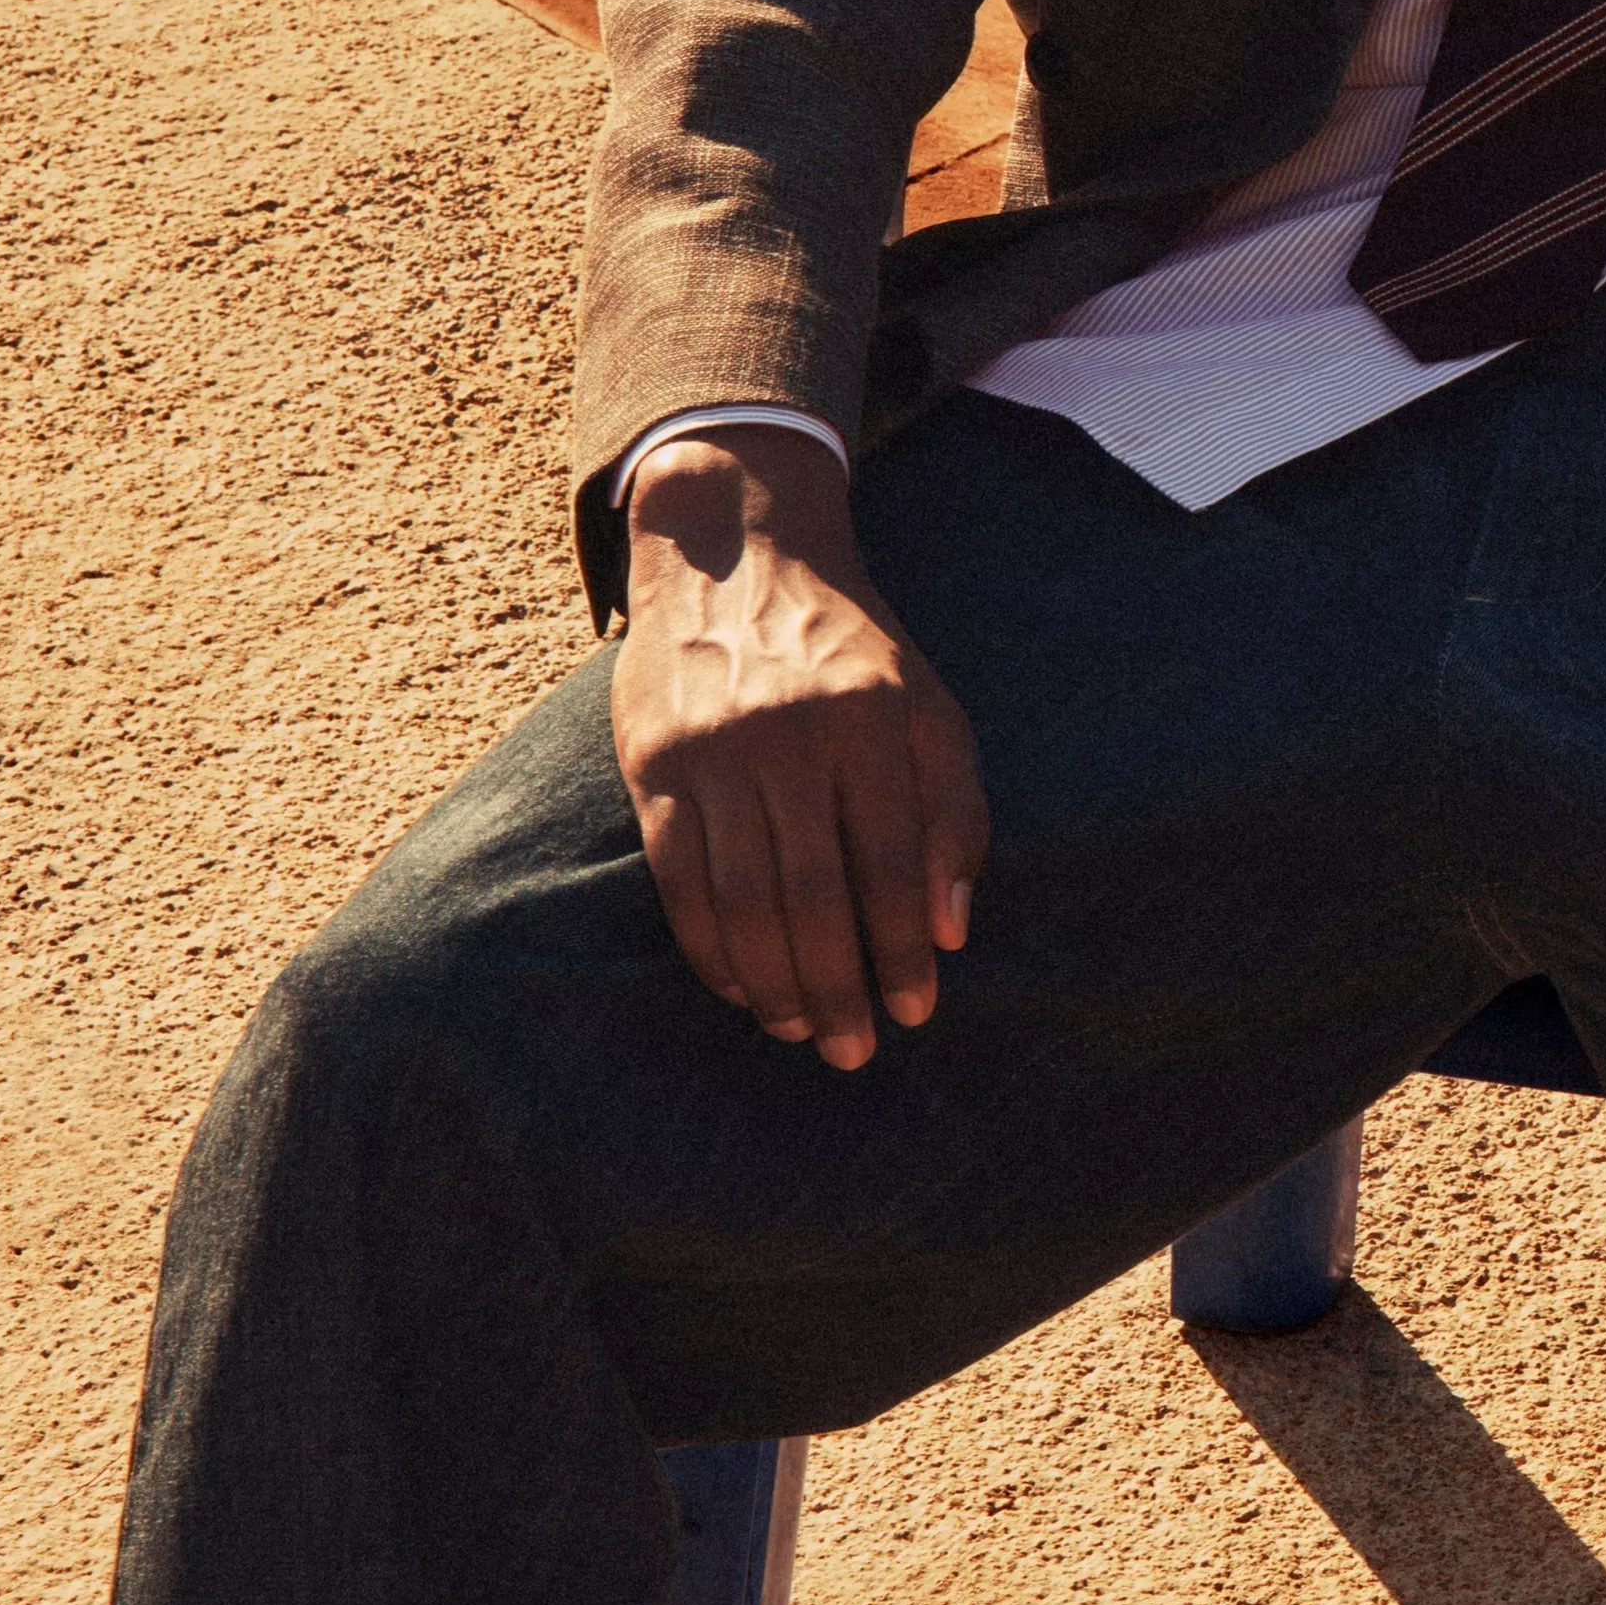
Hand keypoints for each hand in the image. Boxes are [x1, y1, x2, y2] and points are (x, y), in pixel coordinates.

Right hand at [611, 427, 984, 1068]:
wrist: (736, 554)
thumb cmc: (853, 650)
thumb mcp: (929, 707)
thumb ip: (953, 811)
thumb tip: (949, 931)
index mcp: (873, 721)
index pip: (891, 861)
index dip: (903, 948)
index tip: (918, 1010)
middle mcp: (790, 734)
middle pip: (813, 892)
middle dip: (837, 985)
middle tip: (854, 1050)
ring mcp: (714, 749)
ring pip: (741, 895)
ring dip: (771, 980)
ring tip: (798, 1030)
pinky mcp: (652, 762)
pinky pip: (677, 876)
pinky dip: (707, 944)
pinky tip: (738, 985)